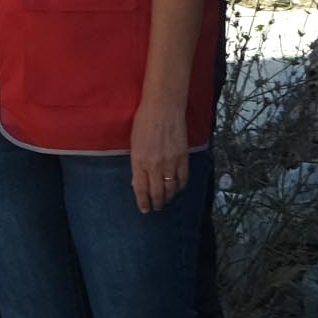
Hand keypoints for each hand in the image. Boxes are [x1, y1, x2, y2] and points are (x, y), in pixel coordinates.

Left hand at [129, 97, 191, 212]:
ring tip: (166, 201)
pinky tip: (177, 189)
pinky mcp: (183, 157)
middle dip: (156, 203)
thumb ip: (137, 164)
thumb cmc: (143, 123)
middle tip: (156, 208)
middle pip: (157, 192)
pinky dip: (180, 186)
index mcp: (139, 161)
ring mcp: (171, 162)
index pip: (141, 189)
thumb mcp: (134, 145)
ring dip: (168, 197)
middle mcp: (155, 165)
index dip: (143, 202)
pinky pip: (183, 178)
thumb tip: (138, 182)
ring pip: (171, 188)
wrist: (163, 108)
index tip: (144, 209)